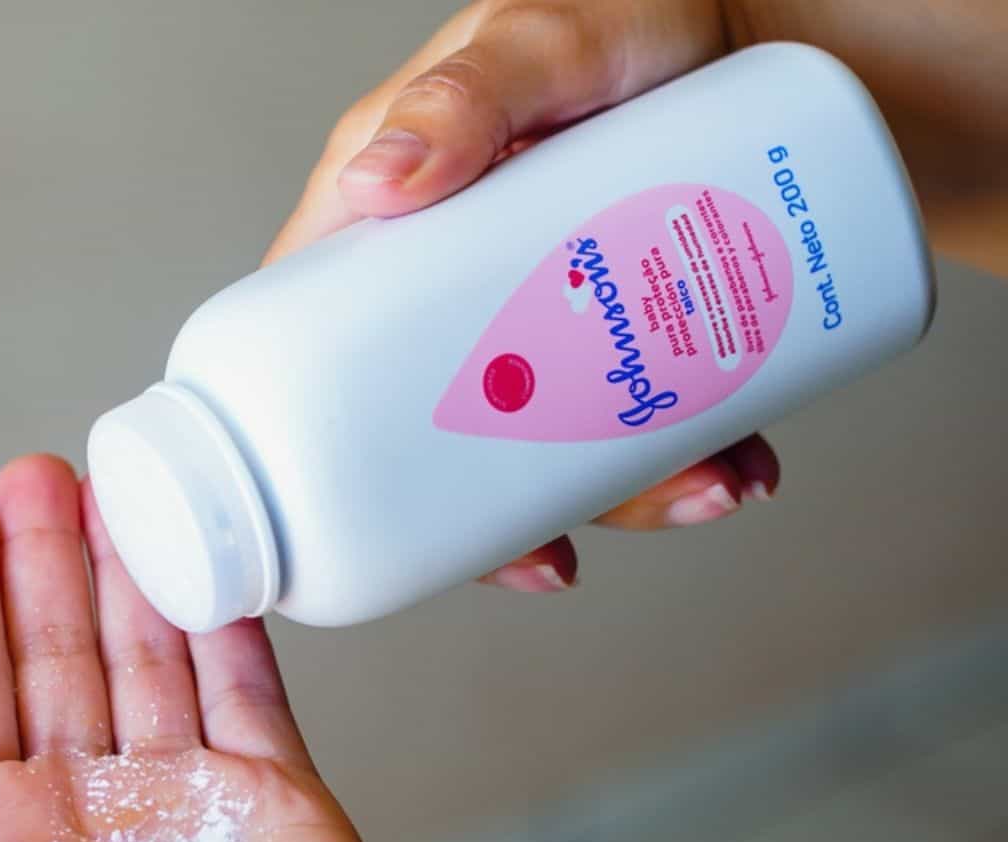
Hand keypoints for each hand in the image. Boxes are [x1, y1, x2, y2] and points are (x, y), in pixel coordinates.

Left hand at [0, 455, 403, 841]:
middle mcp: (81, 813)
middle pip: (56, 652)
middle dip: (45, 561)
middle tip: (40, 476)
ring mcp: (181, 802)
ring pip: (149, 653)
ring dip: (130, 571)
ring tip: (116, 490)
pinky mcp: (274, 801)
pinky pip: (245, 683)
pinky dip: (223, 616)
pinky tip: (201, 558)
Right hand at [265, 0, 782, 594]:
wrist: (771, 26)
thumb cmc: (635, 9)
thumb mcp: (539, 40)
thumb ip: (464, 97)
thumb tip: (380, 183)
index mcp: (387, 223)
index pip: (317, 347)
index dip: (325, 445)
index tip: (379, 511)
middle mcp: (452, 282)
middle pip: (439, 429)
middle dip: (506, 506)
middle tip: (567, 541)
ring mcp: (541, 314)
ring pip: (545, 443)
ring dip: (622, 496)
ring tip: (708, 483)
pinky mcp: (618, 327)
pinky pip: (629, 424)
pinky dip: (683, 463)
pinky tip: (736, 462)